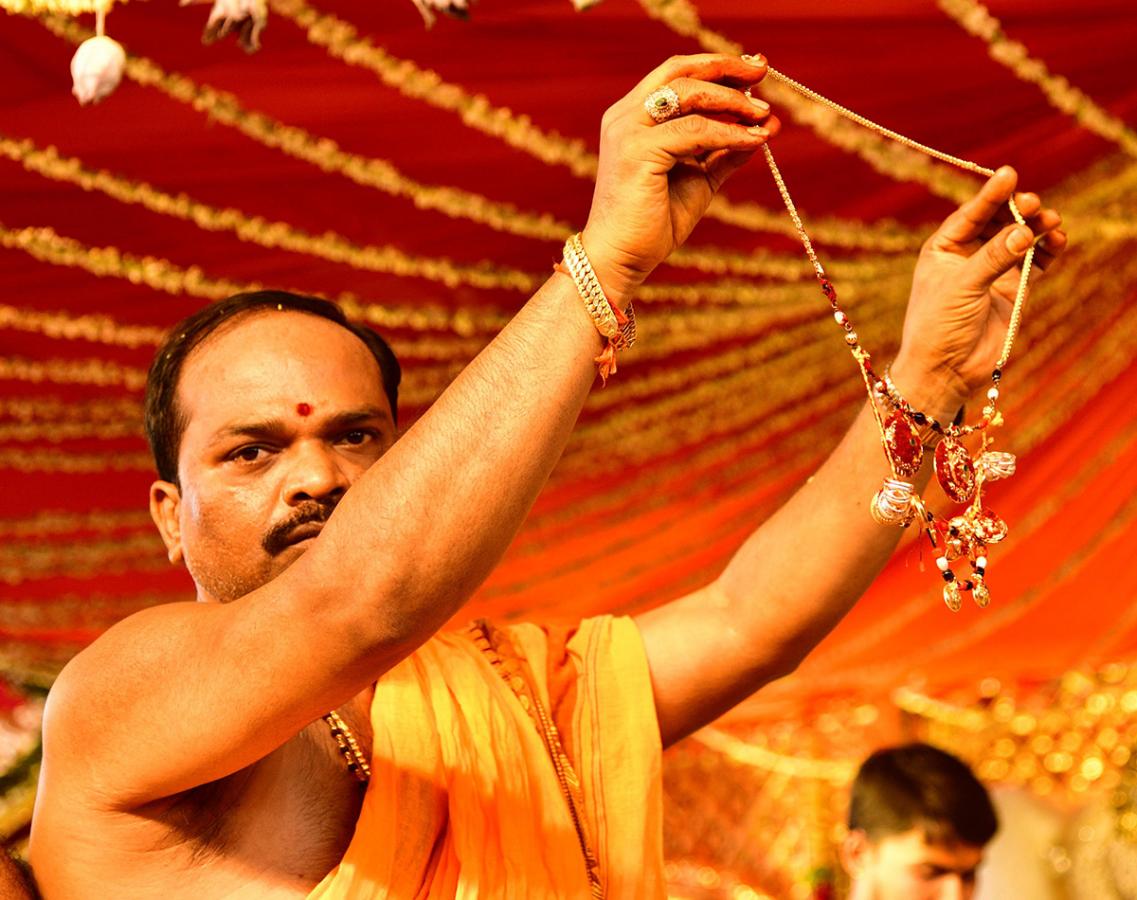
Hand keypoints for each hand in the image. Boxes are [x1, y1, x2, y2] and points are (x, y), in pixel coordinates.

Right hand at [581, 54, 780, 307]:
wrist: (622, 259)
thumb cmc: (654, 223)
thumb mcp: (700, 178)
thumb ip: (725, 151)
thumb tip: (764, 126)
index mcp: (633, 117)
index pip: (677, 74)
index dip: (718, 66)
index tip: (755, 69)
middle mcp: (625, 116)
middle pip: (680, 71)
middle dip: (727, 68)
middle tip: (763, 73)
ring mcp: (627, 131)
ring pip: (689, 95)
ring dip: (733, 101)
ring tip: (764, 114)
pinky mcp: (637, 152)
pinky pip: (694, 131)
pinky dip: (729, 132)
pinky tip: (754, 139)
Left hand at [892, 166, 1066, 420]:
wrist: (945, 370)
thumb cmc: (938, 325)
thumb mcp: (961, 286)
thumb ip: (993, 258)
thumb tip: (1025, 231)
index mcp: (943, 248)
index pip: (970, 214)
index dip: (990, 195)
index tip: (1009, 174)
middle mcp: (968, 256)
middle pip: (998, 222)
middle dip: (1017, 210)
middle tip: (1033, 203)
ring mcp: (992, 271)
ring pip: (1019, 239)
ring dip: (1036, 228)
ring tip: (1051, 222)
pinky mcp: (1012, 290)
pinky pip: (1034, 262)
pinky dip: (1047, 251)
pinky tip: (1058, 241)